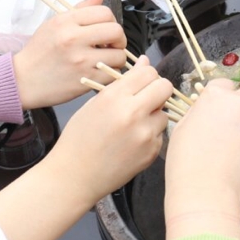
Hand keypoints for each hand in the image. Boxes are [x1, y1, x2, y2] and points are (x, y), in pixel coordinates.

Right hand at [10, 0, 128, 108]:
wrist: (23, 80)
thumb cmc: (39, 52)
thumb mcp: (55, 24)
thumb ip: (80, 9)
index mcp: (66, 21)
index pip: (104, 12)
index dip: (110, 20)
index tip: (106, 29)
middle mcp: (73, 38)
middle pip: (116, 31)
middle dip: (118, 38)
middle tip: (111, 44)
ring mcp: (80, 60)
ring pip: (119, 54)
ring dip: (116, 57)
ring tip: (104, 58)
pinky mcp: (85, 79)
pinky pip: (113, 72)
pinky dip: (110, 72)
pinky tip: (100, 70)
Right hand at [45, 57, 171, 203]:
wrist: (74, 176)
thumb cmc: (79, 139)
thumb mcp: (95, 104)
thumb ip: (123, 83)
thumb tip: (146, 63)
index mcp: (114, 97)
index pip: (149, 72)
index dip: (146, 76)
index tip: (141, 83)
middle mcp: (132, 113)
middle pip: (165, 87)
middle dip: (157, 90)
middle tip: (145, 99)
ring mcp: (144, 134)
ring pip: (164, 112)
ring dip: (154, 114)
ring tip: (133, 125)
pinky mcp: (151, 152)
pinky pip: (160, 133)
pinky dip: (151, 134)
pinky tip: (133, 141)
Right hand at [164, 79, 239, 239]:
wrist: (207, 191)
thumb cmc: (186, 162)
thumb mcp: (181, 128)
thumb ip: (198, 111)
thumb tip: (206, 108)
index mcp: (215, 95)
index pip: (223, 83)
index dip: (219, 97)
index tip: (215, 109)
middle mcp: (238, 103)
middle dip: (235, 108)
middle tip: (222, 128)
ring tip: (227, 147)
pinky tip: (235, 156)